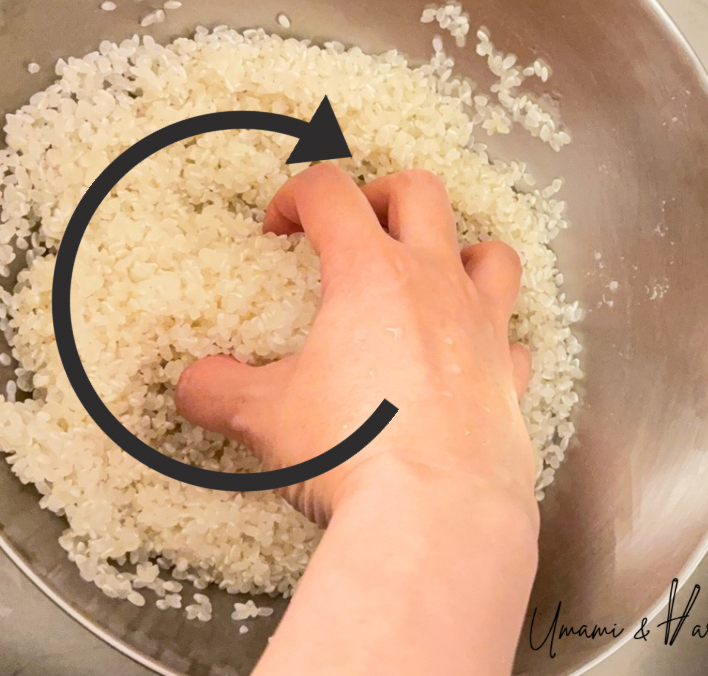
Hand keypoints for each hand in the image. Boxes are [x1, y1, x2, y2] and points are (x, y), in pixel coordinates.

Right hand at [176, 164, 536, 523]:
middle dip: (379, 195)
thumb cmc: (352, 451)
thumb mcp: (264, 418)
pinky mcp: (509, 380)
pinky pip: (512, 339)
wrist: (435, 514)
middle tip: (353, 228)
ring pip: (490, 252)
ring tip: (429, 276)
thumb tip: (195, 385)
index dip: (295, 196)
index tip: (278, 227)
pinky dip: (492, 337)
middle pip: (419, 193)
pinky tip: (466, 358)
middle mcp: (434, 285)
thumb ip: (219, 391)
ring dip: (459, 250)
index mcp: (370, 275)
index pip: (329, 194)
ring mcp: (482, 329)